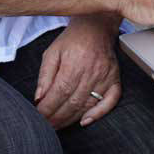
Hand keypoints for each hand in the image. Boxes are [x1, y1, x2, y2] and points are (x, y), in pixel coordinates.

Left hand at [34, 15, 121, 129]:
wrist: (96, 26)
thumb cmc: (72, 40)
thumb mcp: (52, 52)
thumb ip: (44, 75)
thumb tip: (39, 98)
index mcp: (74, 63)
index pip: (59, 92)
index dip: (48, 108)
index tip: (39, 116)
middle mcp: (91, 71)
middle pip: (73, 102)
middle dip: (57, 117)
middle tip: (47, 126)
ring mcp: (105, 76)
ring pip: (88, 105)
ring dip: (71, 119)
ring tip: (59, 126)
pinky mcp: (115, 79)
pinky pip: (110, 101)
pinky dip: (99, 114)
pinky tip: (85, 121)